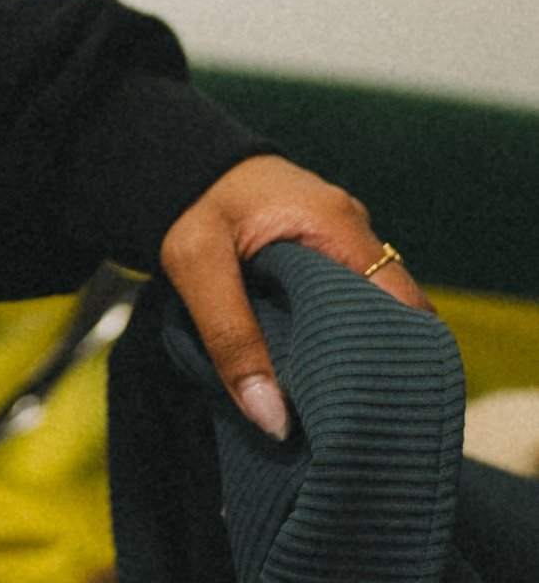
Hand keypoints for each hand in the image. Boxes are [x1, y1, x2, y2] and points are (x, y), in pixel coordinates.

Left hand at [159, 153, 433, 438]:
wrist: (175, 159)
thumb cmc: (188, 202)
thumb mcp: (196, 267)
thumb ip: (230, 339)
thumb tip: (274, 420)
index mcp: (335, 225)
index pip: (405, 304)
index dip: (408, 359)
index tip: (393, 411)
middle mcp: (350, 229)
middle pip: (395, 312)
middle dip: (384, 365)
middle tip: (366, 423)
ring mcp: (339, 238)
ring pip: (370, 308)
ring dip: (357, 351)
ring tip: (343, 409)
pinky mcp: (321, 249)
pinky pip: (345, 297)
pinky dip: (336, 333)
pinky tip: (317, 373)